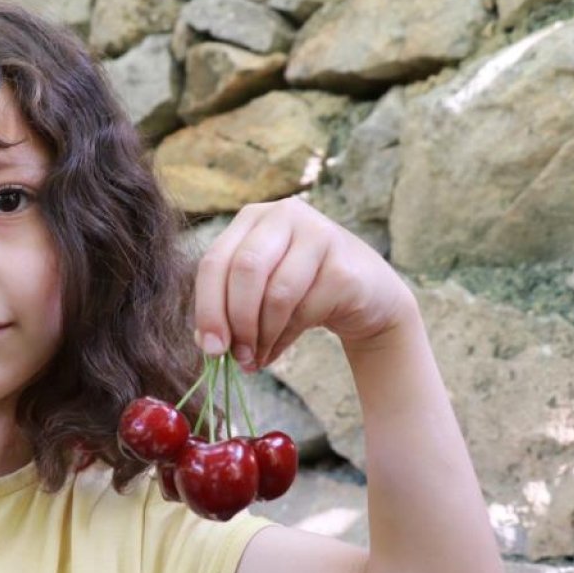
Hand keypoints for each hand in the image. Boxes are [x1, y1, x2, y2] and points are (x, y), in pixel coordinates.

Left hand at [193, 197, 415, 371]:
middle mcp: (284, 215)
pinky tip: (278, 348)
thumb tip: (206, 343)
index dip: (208, 307)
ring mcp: (319, 234)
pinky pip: (304, 310)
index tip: (210, 348)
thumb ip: (227, 309)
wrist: (367, 296)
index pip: (215, 260)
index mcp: (252, 218)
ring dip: (261, 335)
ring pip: (276, 293)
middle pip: (244, 270)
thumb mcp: (257, 292)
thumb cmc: (300, 291)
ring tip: (255, 357)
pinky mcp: (344, 265)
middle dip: (235, 321)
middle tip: (235, 356)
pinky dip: (285, 338)